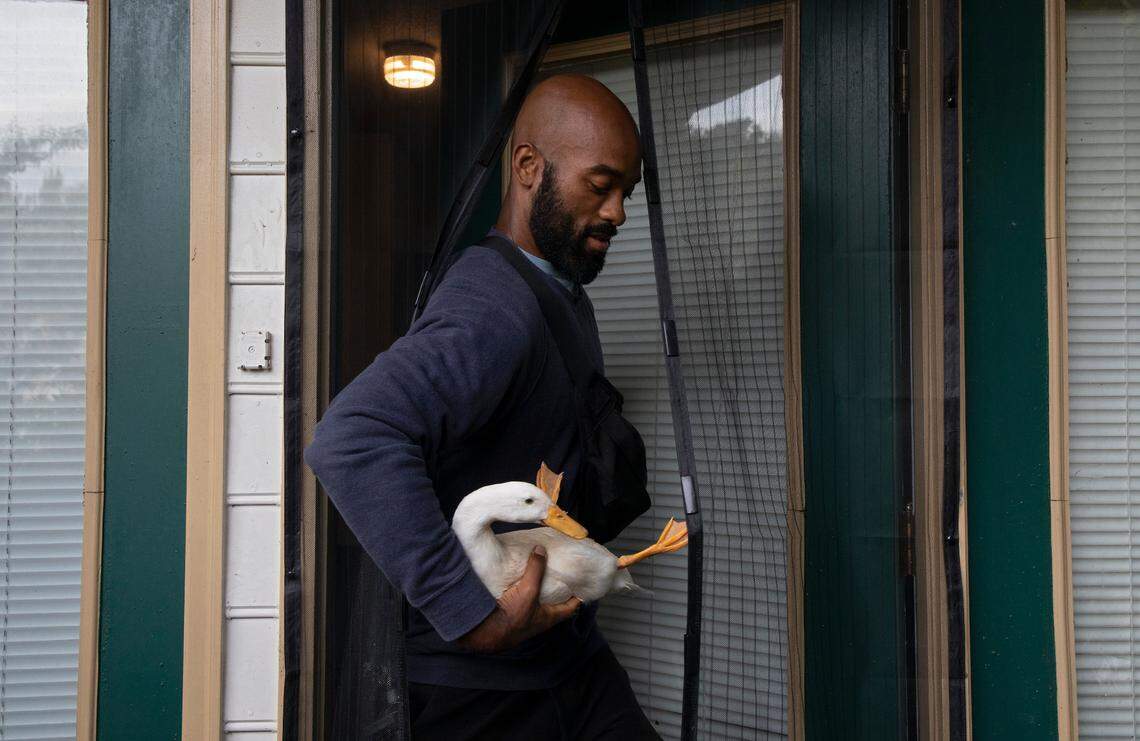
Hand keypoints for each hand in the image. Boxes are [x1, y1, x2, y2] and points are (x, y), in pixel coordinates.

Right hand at [457, 545, 581, 652]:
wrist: (484, 633)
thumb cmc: (511, 618)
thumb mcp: (528, 591)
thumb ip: (535, 570)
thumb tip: (541, 549)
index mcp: (550, 616)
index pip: (571, 606)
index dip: (579, 595)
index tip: (583, 581)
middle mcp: (540, 617)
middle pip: (555, 601)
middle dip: (559, 587)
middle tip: (562, 569)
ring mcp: (526, 614)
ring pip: (538, 598)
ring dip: (540, 586)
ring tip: (542, 567)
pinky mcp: (512, 610)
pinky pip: (522, 596)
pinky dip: (524, 586)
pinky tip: (519, 575)